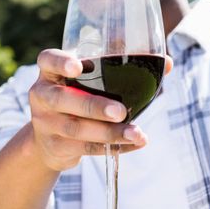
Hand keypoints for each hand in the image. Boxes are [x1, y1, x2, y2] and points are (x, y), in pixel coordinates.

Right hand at [29, 49, 171, 171]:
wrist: (48, 140)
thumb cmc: (78, 96)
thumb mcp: (90, 80)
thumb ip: (121, 68)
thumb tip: (166, 62)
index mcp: (50, 73)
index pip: (48, 60)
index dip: (60, 62)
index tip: (78, 66)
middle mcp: (43, 96)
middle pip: (63, 99)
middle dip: (93, 106)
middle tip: (119, 111)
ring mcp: (46, 124)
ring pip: (77, 129)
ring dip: (109, 132)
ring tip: (136, 133)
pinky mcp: (56, 147)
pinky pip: (86, 148)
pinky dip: (113, 147)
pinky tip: (135, 143)